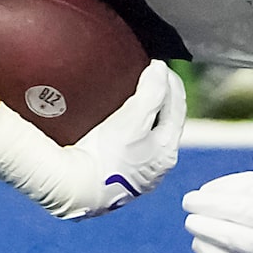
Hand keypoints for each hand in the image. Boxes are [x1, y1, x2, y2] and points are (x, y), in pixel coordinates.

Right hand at [64, 61, 187, 214]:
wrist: (75, 188)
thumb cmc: (106, 154)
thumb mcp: (133, 118)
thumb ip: (151, 92)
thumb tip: (160, 68)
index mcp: (168, 151)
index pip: (177, 106)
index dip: (170, 81)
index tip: (157, 63)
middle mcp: (157, 165)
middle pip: (164, 122)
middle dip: (158, 98)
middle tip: (144, 75)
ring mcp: (137, 174)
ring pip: (146, 136)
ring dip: (141, 115)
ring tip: (126, 97)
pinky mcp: (116, 178)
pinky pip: (126, 147)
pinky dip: (124, 130)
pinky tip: (107, 125)